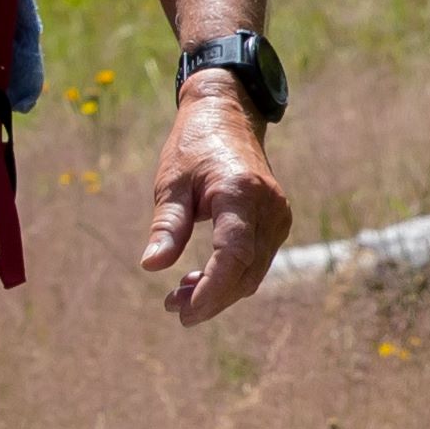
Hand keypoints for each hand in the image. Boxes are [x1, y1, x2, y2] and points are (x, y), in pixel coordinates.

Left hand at [140, 78, 291, 326]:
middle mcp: (269, 207)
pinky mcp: (277, 222)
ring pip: (253, 273)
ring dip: (219, 291)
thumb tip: (151, 265)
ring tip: (178, 297)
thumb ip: (167, 225)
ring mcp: (278, 216)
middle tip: (172, 308)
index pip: (234, 255)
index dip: (212, 290)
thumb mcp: (171, 182)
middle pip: (245, 272)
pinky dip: (230, 277)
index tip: (185, 312)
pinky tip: (199, 279)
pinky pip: (256, 261)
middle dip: (211, 298)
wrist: (227, 116)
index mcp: (241, 193)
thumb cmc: (193, 146)